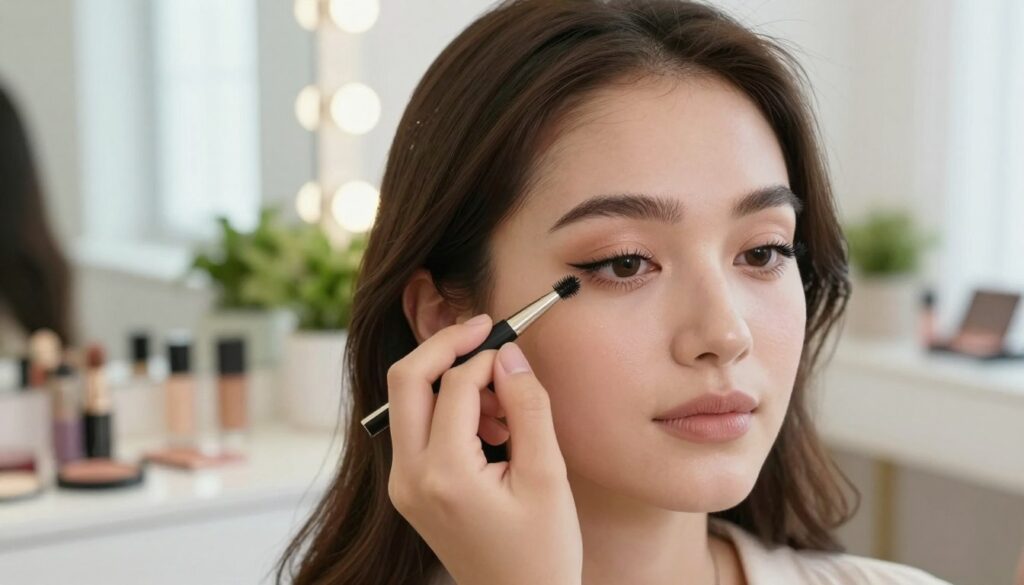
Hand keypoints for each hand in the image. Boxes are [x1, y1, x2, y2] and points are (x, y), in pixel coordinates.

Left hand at [387, 314, 582, 584]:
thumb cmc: (542, 552)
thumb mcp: (548, 477)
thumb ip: (528, 408)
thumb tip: (510, 353)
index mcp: (444, 476)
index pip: (455, 385)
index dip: (486, 355)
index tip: (514, 341)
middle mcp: (409, 478)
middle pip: (405, 381)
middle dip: (444, 347)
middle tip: (485, 330)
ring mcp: (402, 485)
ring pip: (407, 401)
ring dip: (448, 382)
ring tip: (502, 409)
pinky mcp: (408, 488)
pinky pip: (417, 427)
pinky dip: (447, 410)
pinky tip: (488, 429)